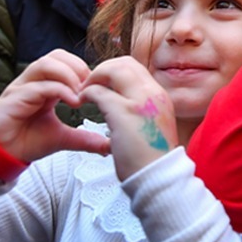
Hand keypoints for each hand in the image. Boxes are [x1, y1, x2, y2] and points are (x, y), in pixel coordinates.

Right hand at [0, 50, 110, 162]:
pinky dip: (59, 90)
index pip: (66, 61)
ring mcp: (22, 87)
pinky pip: (39, 85)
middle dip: (78, 66)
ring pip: (46, 63)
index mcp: (46, 85)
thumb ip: (83, 138)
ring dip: (68, 74)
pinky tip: (72, 102)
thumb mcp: (61, 138)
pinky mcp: (14, 97)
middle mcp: (33, 81)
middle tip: (91, 85)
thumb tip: (107, 147)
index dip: (84, 69)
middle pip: (57, 55)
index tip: (99, 86)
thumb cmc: (24, 143)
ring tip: (81, 92)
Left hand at [81, 56, 178, 180]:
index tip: (103, 83)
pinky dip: (88, 92)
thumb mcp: (153, 124)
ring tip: (84, 89)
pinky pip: (100, 93)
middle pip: (125, 63)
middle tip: (90, 82)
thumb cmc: (151, 158)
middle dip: (104, 69)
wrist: (158, 177)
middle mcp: (153, 92)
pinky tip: (81, 101)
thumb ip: (143, 108)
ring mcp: (139, 101)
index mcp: (160, 95)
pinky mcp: (123, 113)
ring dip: (95, 77)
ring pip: (114, 70)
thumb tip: (125, 103)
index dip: (116, 70)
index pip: (136, 68)